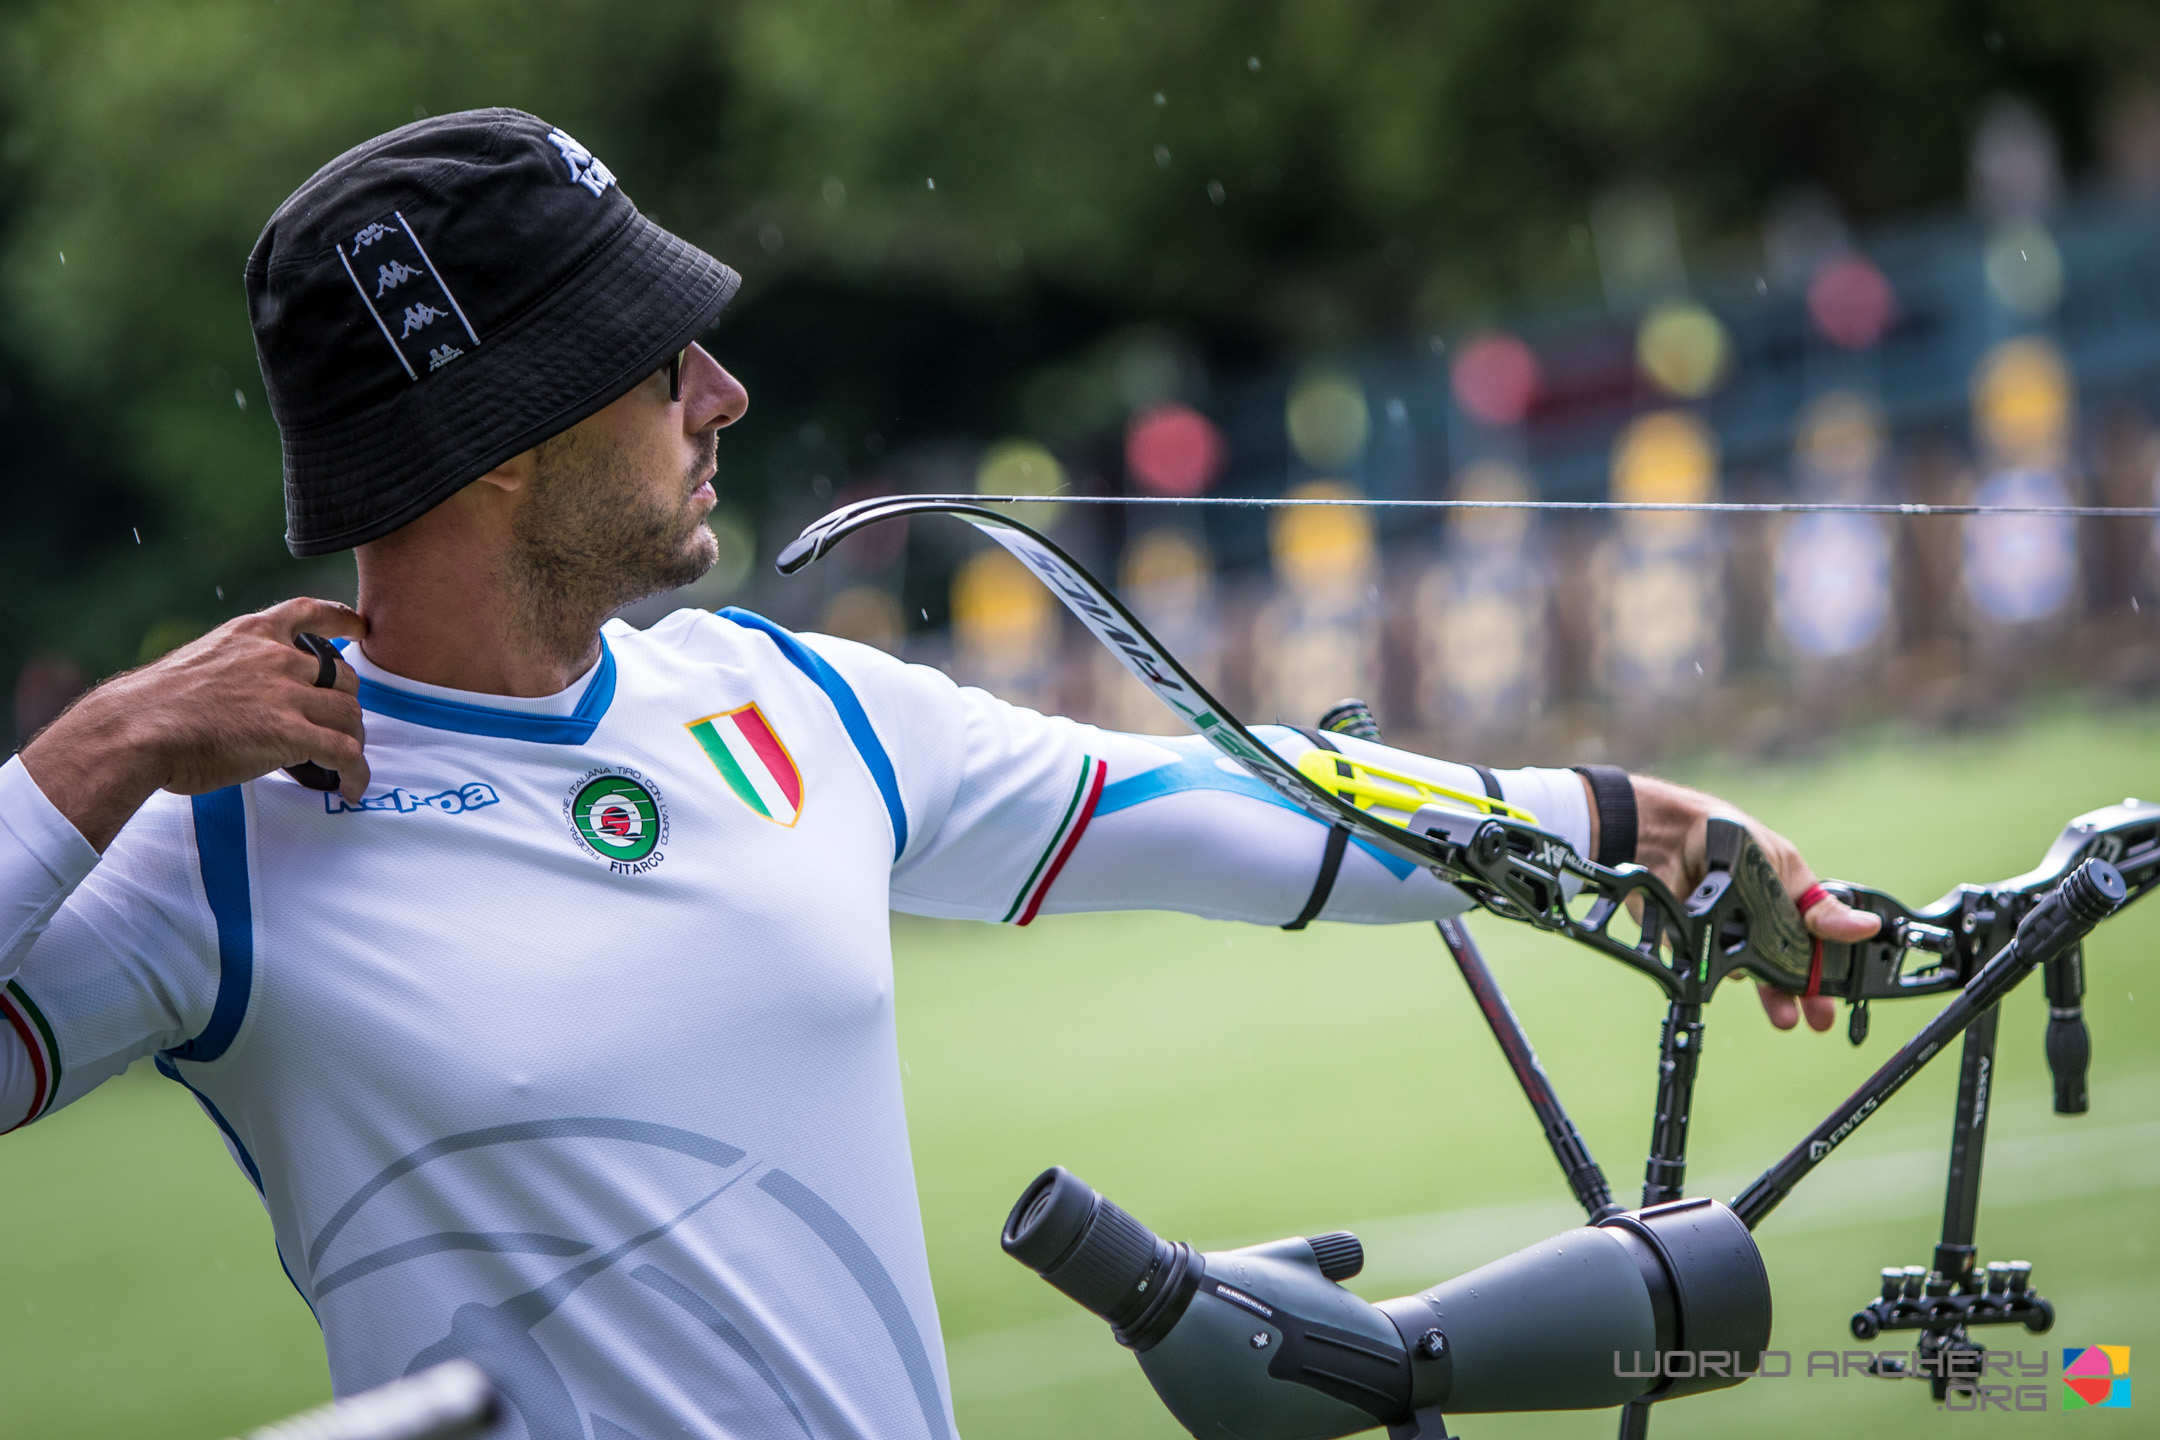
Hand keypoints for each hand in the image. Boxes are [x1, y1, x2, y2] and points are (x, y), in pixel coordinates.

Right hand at [20, 599, 369, 849]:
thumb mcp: (198, 663)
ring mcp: (286, 695)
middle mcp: (277, 658)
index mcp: (251, 634)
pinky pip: (345, 753)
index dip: (341, 619)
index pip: (307, 612)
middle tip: (340, 728)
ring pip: (349, 715)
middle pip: (342, 677)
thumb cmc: (150, 707)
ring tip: (347, 765)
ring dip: (353, 740)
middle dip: (345, 703)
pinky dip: (355, 773)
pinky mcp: (291, 734)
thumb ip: (234, 669)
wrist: (134, 729)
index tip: (359, 628)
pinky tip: (351, 789)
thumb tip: (243, 696)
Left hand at [1618, 774, 1882, 1032]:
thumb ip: (1821, 907)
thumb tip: (1865, 928)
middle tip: (1815, 1018)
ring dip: (1765, 991)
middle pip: (1783, 974)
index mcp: (1790, 912)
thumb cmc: (1735, 840)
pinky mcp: (1694, 946)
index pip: (1815, 953)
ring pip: (1748, 977)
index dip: (1824, 980)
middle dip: (1799, 998)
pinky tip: (1725, 964)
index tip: (1833, 1001)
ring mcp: (1727, 941)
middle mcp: (1760, 932)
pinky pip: (1708, 968)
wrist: (1674, 834)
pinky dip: (1718, 968)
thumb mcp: (1788, 869)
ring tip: (1782, 1009)